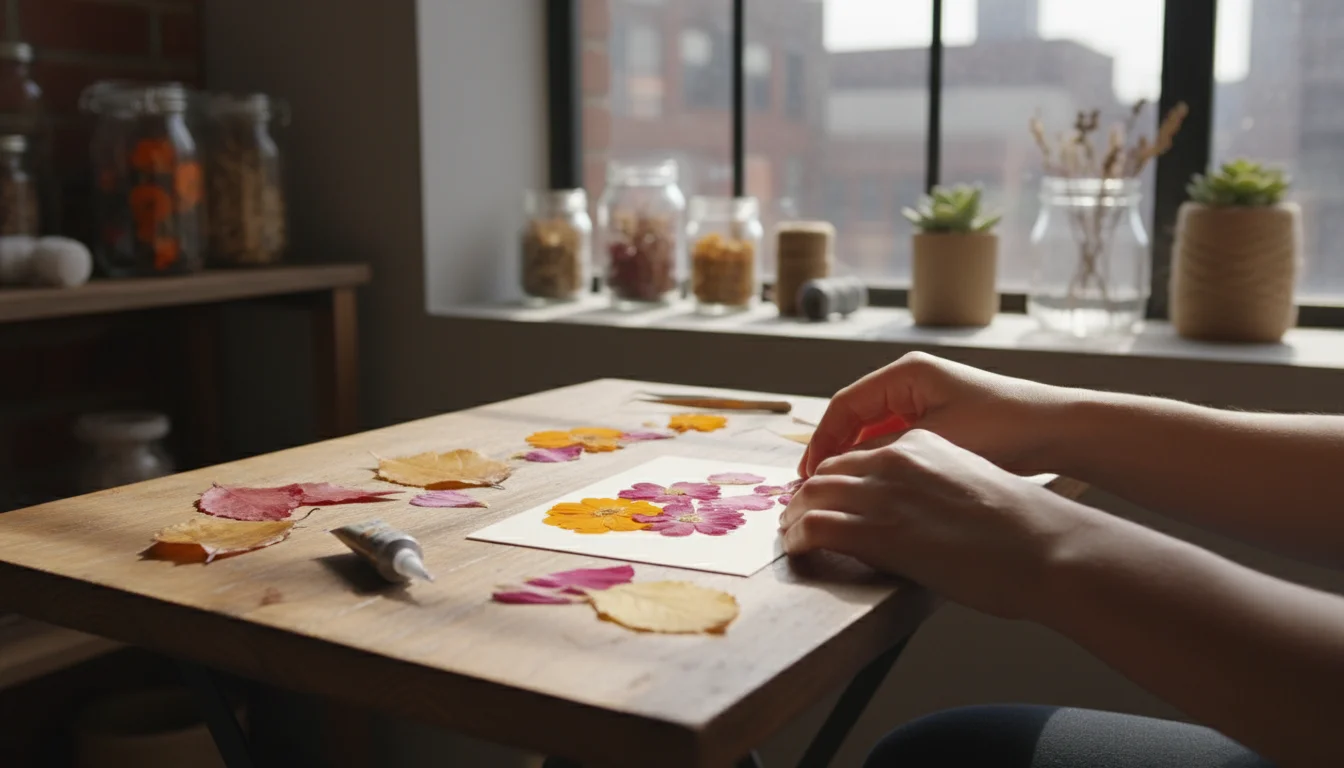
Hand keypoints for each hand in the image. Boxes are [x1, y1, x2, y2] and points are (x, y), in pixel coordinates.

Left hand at [781, 429, 1100, 619]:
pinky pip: (815, 528)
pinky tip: (798, 550)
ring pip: (813, 496)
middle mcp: (895, 460)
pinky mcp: (877, 531)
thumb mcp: (971, 485)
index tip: (823, 498)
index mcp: (920, 444)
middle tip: (795, 518)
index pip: (855, 455)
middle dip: (806, 497)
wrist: (1045, 546)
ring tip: (791, 535)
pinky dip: (799, 539)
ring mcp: (883, 494)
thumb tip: (918, 513)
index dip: (833, 479)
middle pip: (827, 472)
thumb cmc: (1023, 527)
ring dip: (796, 517)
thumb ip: (933, 487)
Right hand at [800, 352, 1074, 478]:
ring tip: (838, 490)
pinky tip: (873, 486)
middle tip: (814, 486)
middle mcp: (910, 381)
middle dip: (833, 450)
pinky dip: (879, 460)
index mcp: (906, 374)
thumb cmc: (1000, 428)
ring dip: (854, 458)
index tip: (807, 474)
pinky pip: (893, 439)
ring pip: (872, 430)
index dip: (822, 440)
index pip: (845, 405)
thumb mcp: (933, 443)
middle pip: (854, 416)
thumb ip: (882, 454)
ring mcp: (924, 399)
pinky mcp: (938, 419)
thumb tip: (840, 473)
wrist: (1055, 431)